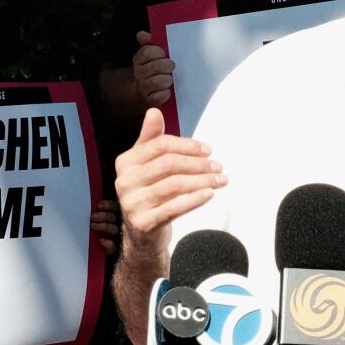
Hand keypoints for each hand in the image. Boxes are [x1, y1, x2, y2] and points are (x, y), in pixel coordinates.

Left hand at [91, 199, 120, 254]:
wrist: (89, 252)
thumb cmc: (87, 234)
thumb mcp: (89, 223)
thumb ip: (90, 215)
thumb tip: (81, 204)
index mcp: (111, 217)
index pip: (114, 207)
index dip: (108, 205)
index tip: (98, 205)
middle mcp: (115, 225)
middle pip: (113, 217)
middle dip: (103, 216)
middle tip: (92, 217)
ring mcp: (114, 237)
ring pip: (114, 229)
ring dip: (104, 226)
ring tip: (93, 226)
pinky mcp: (113, 249)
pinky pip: (113, 246)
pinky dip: (108, 243)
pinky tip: (101, 240)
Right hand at [114, 108, 225, 258]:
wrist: (142, 233)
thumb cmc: (151, 191)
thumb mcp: (148, 164)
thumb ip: (151, 138)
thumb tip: (154, 111)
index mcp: (125, 162)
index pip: (161, 145)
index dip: (188, 145)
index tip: (209, 150)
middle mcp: (124, 181)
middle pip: (169, 164)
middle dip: (199, 164)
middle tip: (219, 166)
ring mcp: (131, 203)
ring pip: (174, 185)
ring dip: (203, 180)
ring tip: (221, 180)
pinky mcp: (142, 223)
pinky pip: (174, 208)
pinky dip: (194, 200)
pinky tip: (209, 194)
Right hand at [132, 31, 175, 107]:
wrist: (149, 91)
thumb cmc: (157, 68)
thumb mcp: (154, 54)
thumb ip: (150, 42)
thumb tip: (141, 34)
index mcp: (139, 60)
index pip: (147, 52)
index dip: (158, 52)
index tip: (164, 54)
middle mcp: (139, 73)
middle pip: (155, 66)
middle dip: (167, 66)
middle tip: (172, 68)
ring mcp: (143, 87)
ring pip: (157, 82)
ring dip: (167, 80)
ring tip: (170, 79)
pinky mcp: (150, 100)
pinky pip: (158, 97)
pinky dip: (165, 94)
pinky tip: (168, 91)